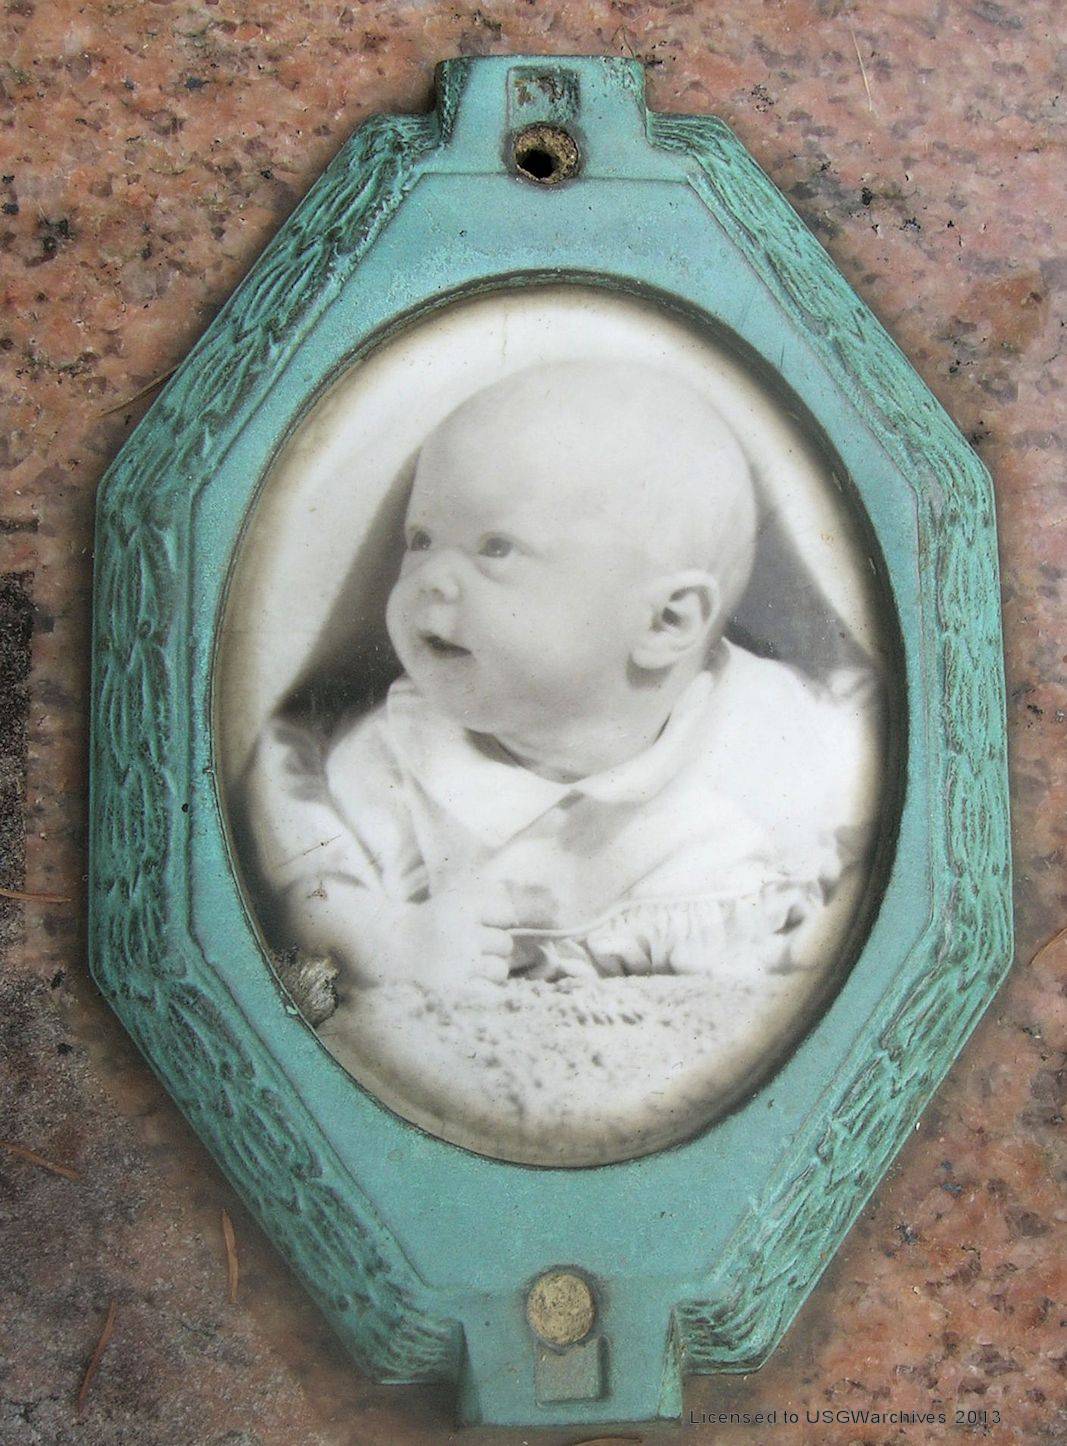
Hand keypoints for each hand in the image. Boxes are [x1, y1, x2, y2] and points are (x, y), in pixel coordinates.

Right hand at [283, 876, 514, 987]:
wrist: (384, 952)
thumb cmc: (432, 924)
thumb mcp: (464, 899)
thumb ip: (509, 898)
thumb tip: (558, 904)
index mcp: (460, 904)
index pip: (509, 912)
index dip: (498, 922)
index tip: (478, 926)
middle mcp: (458, 933)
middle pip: (505, 945)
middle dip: (490, 950)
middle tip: (459, 950)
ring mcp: (455, 967)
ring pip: (499, 971)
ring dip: (485, 972)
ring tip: (456, 968)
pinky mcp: (452, 995)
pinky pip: (490, 995)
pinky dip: (482, 994)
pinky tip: (461, 987)